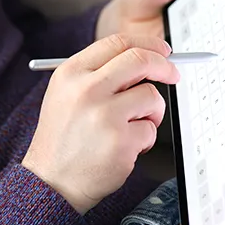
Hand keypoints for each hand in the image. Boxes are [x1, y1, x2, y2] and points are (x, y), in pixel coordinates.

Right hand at [22, 34, 179, 213]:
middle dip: (164, 66)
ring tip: (129, 130)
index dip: (147, 43)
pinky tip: (122, 149)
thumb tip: (145, 58)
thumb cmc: (63, 138)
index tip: (162, 51)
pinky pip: (151, 130)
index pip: (117, 43)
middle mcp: (86, 90)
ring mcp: (104, 115)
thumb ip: (99, 74)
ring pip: (152, 97)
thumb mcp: (66, 94)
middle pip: (140, 60)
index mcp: (71, 74)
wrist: (51, 181)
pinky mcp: (120, 141)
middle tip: (173, 75)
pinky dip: (144, 141)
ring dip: (151, 114)